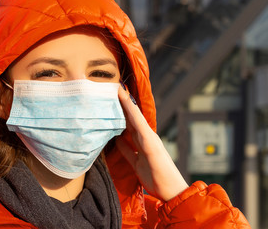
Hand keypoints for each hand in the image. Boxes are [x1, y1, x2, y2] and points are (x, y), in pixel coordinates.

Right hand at [116, 86, 187, 200]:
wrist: (172, 192)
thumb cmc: (162, 176)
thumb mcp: (149, 158)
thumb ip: (136, 145)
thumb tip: (121, 133)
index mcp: (148, 137)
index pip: (135, 115)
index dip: (126, 102)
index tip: (118, 89)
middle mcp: (145, 139)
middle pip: (131, 120)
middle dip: (122, 106)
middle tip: (110, 94)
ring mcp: (142, 148)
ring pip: (128, 130)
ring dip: (120, 119)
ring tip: (109, 109)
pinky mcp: (138, 158)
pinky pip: (126, 146)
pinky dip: (119, 139)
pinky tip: (112, 135)